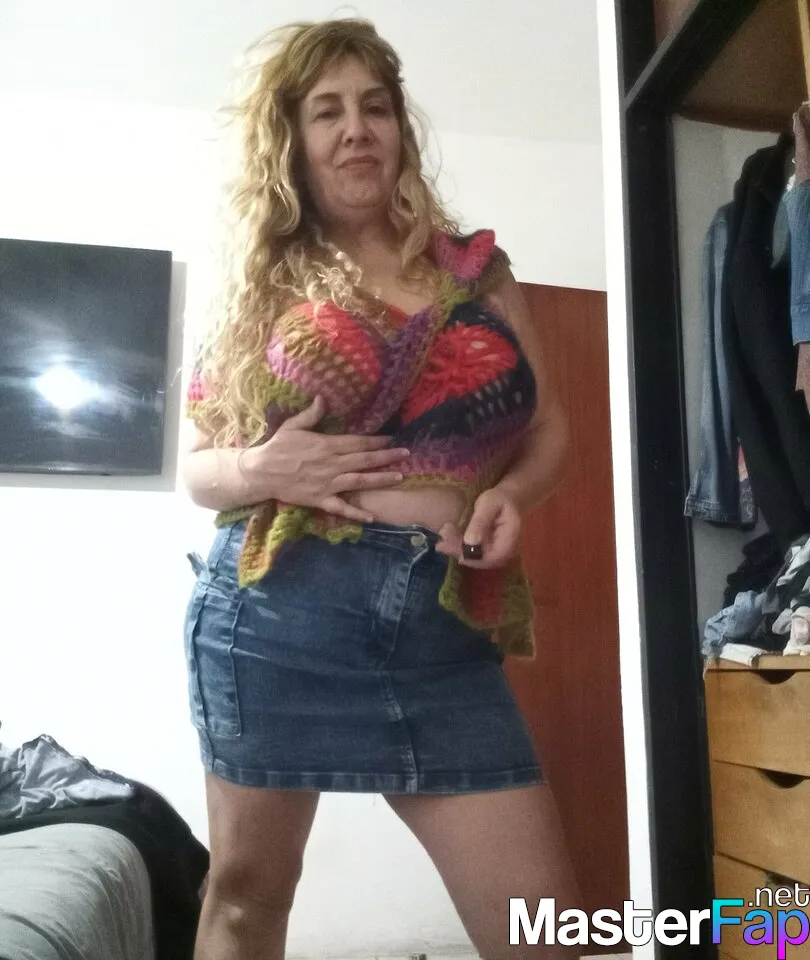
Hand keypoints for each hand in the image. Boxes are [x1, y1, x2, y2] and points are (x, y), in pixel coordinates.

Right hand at [239, 396, 409, 521]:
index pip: (357, 442)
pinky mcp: (320, 500)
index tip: (392, 438)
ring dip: (380, 479)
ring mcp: (327, 484)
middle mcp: (330, 464)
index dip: (376, 440)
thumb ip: (310, 414)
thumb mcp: (292, 426)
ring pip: (358, 481)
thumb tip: (322, 398)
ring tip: (399, 477)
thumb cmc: (277, 447)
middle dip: (386, 457)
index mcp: (326, 446)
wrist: (260, 472)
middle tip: (406, 454)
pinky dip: (355, 513)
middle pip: (364, 460)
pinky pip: (340, 508)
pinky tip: (371, 517)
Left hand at [436, 487, 521, 568]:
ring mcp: (497, 552)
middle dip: (459, 552)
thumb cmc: (499, 498)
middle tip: (441, 543)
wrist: (508, 499)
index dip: (470, 556)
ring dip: (457, 551)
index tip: (451, 544)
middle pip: (481, 560)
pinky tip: (447, 541)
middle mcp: (505, 552)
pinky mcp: (489, 550)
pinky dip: (460, 548)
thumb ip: (481, 522)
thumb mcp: (489, 504)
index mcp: (509, 540)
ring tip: (440, 542)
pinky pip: (474, 554)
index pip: (491, 557)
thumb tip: (470, 542)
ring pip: (476, 559)